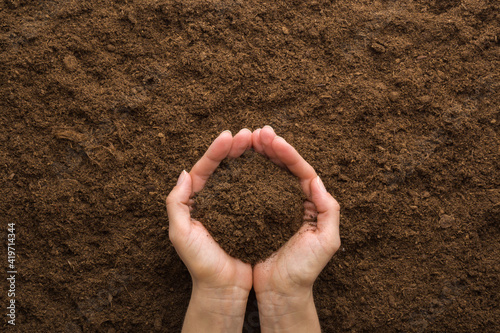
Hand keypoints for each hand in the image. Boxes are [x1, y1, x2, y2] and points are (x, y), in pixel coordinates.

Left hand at [167, 129, 253, 332]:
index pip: (205, 169)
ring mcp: (233, 206)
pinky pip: (256, 191)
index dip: (216, 151)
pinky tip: (272, 165)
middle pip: (224, 167)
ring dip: (250, 157)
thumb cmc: (201, 264)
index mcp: (196, 201)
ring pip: (241, 175)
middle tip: (249, 134)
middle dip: (236, 148)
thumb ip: (176, 204)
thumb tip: (184, 173)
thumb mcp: (180, 234)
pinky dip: (262, 176)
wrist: (223, 288)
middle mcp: (214, 200)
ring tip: (261, 142)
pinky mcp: (250, 215)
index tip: (229, 136)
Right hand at [252, 126, 340, 332]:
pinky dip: (246, 174)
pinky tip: (237, 162)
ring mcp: (274, 206)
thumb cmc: (304, 270)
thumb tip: (317, 180)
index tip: (273, 139)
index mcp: (312, 203)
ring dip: (259, 155)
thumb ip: (329, 210)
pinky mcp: (257, 214)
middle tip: (258, 133)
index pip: (301, 171)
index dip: (288, 153)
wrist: (281, 292)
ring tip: (248, 139)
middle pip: (284, 167)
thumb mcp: (327, 242)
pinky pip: (252, 188)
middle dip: (272, 148)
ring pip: (267, 173)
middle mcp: (294, 201)